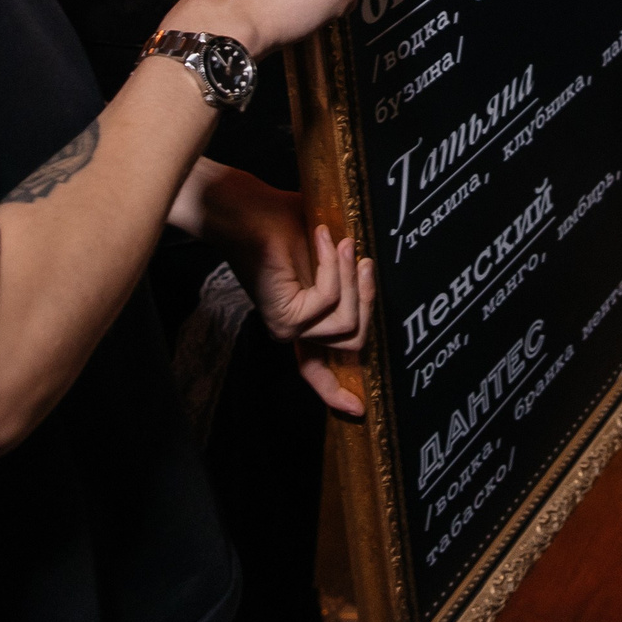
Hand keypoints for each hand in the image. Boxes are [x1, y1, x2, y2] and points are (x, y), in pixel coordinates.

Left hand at [203, 171, 375, 415]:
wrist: (245, 211)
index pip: (318, 369)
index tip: (357, 410)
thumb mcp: (325, 251)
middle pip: (354, 341)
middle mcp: (293, 332)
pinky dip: (333, 265)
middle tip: (365, 259)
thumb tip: (376, 271)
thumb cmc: (282, 224)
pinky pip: (331, 300)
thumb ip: (346, 272)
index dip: (337, 392)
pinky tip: (322, 239)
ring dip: (351, 277)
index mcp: (300, 322)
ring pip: (348, 324)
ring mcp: (289, 329)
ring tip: (342, 242)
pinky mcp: (287, 318)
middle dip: (368, 299)